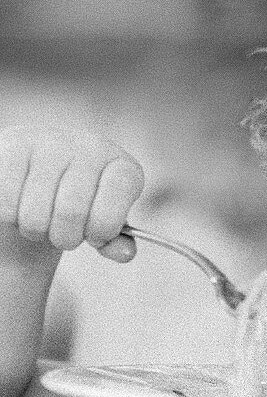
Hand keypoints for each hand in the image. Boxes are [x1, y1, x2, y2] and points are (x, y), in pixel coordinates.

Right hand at [0, 126, 144, 268]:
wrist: (40, 176)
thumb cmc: (79, 206)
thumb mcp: (102, 223)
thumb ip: (116, 242)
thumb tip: (124, 253)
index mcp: (121, 165)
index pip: (118, 192)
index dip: (105, 227)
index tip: (96, 237)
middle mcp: (89, 146)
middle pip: (72, 211)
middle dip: (66, 238)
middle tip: (64, 235)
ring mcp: (50, 143)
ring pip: (36, 214)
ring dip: (36, 232)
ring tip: (41, 221)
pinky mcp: (13, 147)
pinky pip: (7, 204)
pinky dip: (12, 219)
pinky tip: (20, 207)